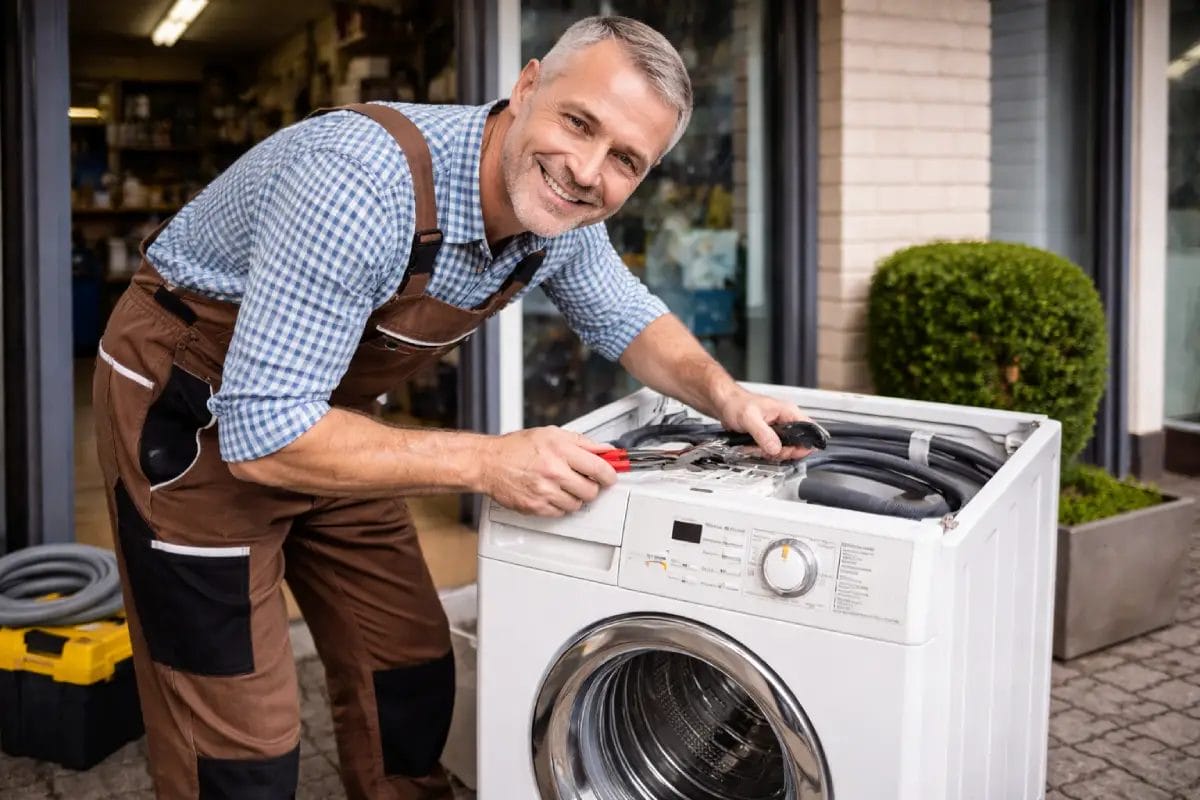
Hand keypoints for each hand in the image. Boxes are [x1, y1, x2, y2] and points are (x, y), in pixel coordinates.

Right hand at [479, 427, 617, 516]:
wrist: (489, 463)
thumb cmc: (517, 448)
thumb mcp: (552, 434)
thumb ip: (582, 442)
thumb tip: (606, 450)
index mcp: (560, 450)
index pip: (599, 468)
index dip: (609, 474)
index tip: (610, 475)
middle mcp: (554, 471)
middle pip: (591, 490)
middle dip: (591, 486)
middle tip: (583, 480)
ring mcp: (545, 492)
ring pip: (577, 504)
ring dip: (574, 497)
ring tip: (563, 485)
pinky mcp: (536, 507)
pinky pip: (561, 513)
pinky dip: (559, 505)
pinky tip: (551, 493)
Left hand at [717, 389, 813, 459]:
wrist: (724, 404)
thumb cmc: (736, 403)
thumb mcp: (749, 418)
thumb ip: (764, 434)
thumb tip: (775, 447)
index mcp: (787, 412)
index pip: (808, 429)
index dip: (805, 444)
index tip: (792, 452)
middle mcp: (785, 421)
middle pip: (796, 444)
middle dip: (781, 451)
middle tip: (767, 450)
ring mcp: (777, 430)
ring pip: (783, 450)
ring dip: (769, 453)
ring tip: (755, 446)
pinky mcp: (768, 437)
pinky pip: (772, 450)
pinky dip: (762, 452)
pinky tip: (752, 447)